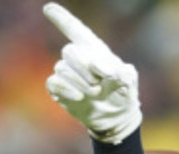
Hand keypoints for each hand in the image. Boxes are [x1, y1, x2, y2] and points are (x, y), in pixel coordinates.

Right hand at [43, 2, 141, 143]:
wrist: (116, 116)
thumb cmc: (123, 93)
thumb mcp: (130, 82)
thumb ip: (125, 73)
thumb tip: (108, 69)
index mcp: (95, 50)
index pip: (76, 30)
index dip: (62, 19)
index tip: (48, 8)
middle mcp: (79, 58)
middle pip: (70, 51)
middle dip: (85, 67)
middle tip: (99, 82)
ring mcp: (67, 72)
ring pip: (63, 69)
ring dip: (82, 83)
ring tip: (96, 92)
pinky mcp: (59, 88)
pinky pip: (53, 82)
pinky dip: (67, 89)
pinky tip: (79, 96)